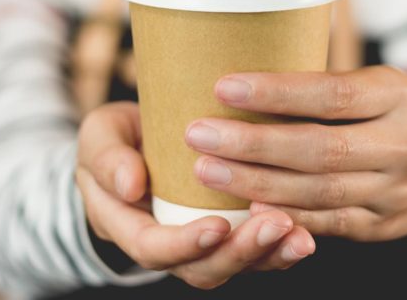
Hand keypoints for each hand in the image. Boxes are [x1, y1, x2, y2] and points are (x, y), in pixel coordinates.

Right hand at [75, 102, 316, 289]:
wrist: (135, 144)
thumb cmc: (114, 139)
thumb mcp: (98, 137)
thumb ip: (107, 158)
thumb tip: (130, 185)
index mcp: (128, 226)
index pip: (153, 249)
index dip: (185, 244)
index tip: (217, 227)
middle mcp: (167, 245)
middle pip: (202, 268)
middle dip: (241, 253)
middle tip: (275, 225)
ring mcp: (201, 243)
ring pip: (235, 265)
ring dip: (270, 254)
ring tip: (300, 235)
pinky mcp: (230, 232)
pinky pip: (256, 250)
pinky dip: (281, 244)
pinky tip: (307, 229)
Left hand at [184, 66, 406, 241]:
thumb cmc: (406, 109)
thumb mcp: (383, 81)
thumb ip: (328, 85)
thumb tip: (247, 76)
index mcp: (397, 95)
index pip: (332, 95)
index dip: (276, 92)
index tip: (224, 86)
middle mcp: (401, 144)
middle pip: (319, 149)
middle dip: (253, 145)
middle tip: (199, 135)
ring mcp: (395, 191)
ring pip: (318, 192)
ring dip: (256, 184)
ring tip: (207, 171)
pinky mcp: (383, 225)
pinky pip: (329, 224)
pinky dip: (286, 218)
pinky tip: (246, 209)